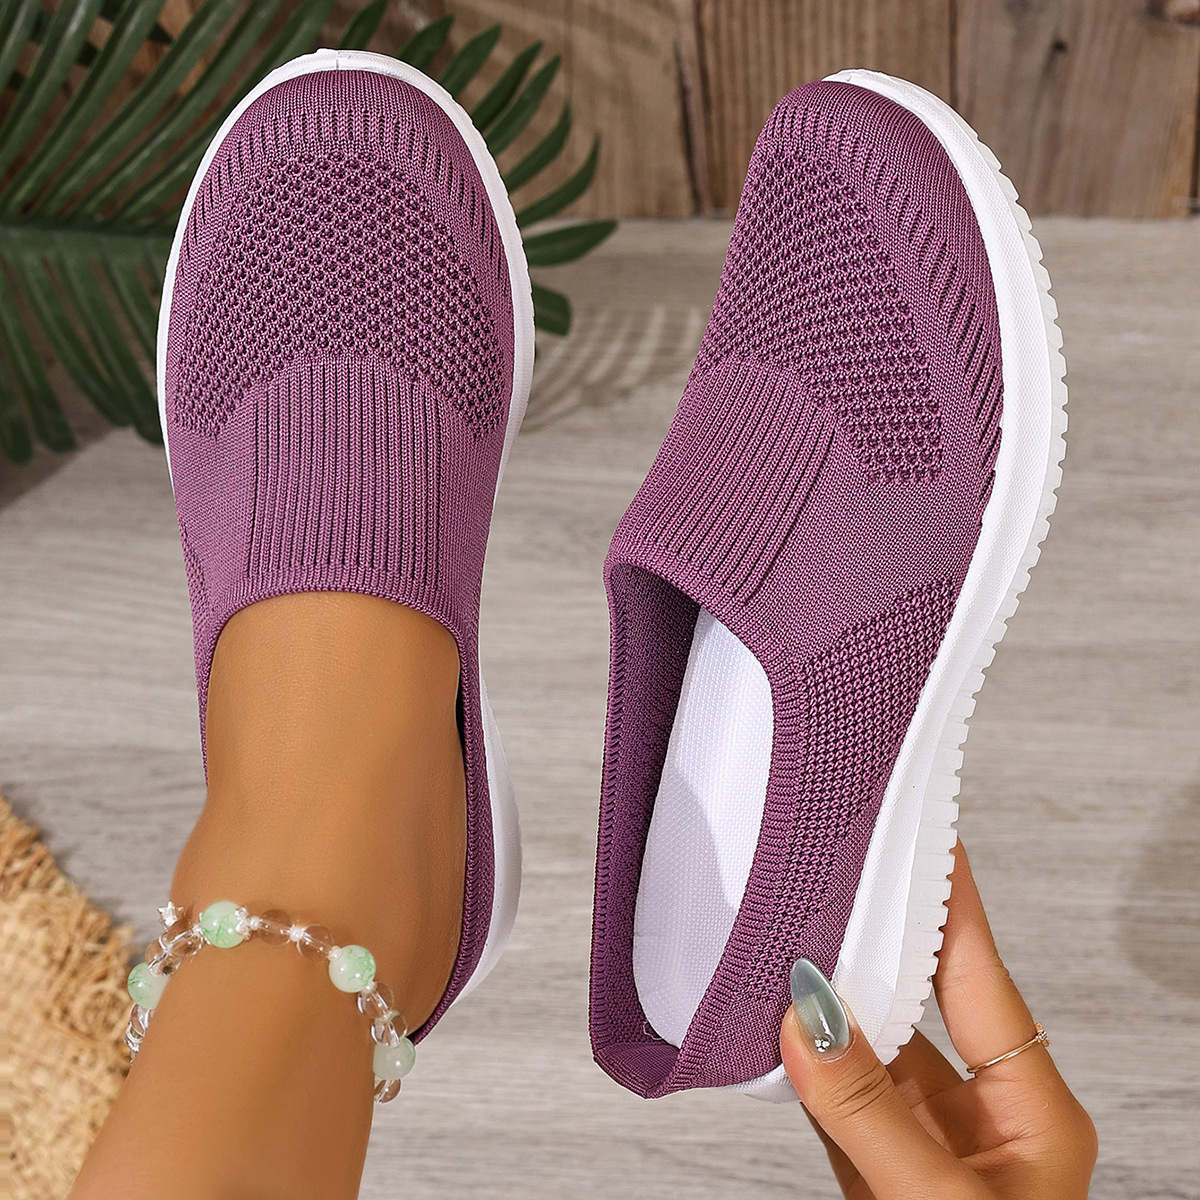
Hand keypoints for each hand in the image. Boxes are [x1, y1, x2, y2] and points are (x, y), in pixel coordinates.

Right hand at [780, 839, 1096, 1198]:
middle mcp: (978, 1119)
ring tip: (784, 942)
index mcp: (1032, 1114)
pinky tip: (768, 1020)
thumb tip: (807, 1023)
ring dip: (823, 1005)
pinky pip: (829, 1094)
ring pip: (866, 1049)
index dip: (954, 907)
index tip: (927, 836)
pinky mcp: (870, 1167)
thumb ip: (874, 1116)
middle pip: (920, 1004)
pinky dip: (796, 1059)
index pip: (983, 981)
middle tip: (835, 876)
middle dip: (874, 944)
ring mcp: (920, 1143)